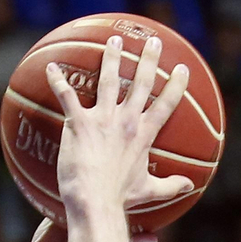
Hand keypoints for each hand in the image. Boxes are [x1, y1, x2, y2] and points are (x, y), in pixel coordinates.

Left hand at [46, 34, 192, 211]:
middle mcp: (126, 120)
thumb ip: (170, 186)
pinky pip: (67, 96)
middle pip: (142, 83)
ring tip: (115, 40)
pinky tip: (51, 66)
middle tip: (154, 42)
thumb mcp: (149, 191)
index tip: (182, 69)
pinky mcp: (78, 123)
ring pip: (109, 80)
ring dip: (112, 58)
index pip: (165, 104)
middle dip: (149, 59)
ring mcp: (102, 119)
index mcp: (144, 134)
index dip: (176, 85)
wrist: (95, 201)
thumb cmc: (120, 198)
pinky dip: (57, 80)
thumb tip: (189, 186)